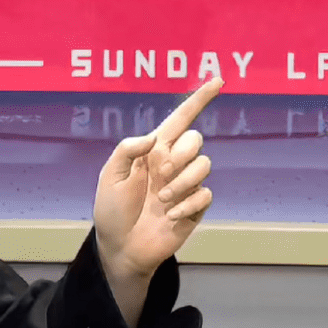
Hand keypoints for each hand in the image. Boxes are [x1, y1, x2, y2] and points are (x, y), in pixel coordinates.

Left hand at [91, 77, 223, 280]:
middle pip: (195, 140)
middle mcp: (173, 163)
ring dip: (182, 183)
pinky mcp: (195, 207)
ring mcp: (186, 185)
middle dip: (180, 155)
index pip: (181, 118)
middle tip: (160, 176)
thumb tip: (155, 138)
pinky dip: (187, 205)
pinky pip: (205, 195)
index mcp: (154, 150)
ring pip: (204, 165)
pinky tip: (170, 217)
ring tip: (163, 201)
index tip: (218, 80)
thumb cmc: (112, 210)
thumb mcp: (110, 175)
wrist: (121, 247)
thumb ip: (127, 149)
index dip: (199, 99)